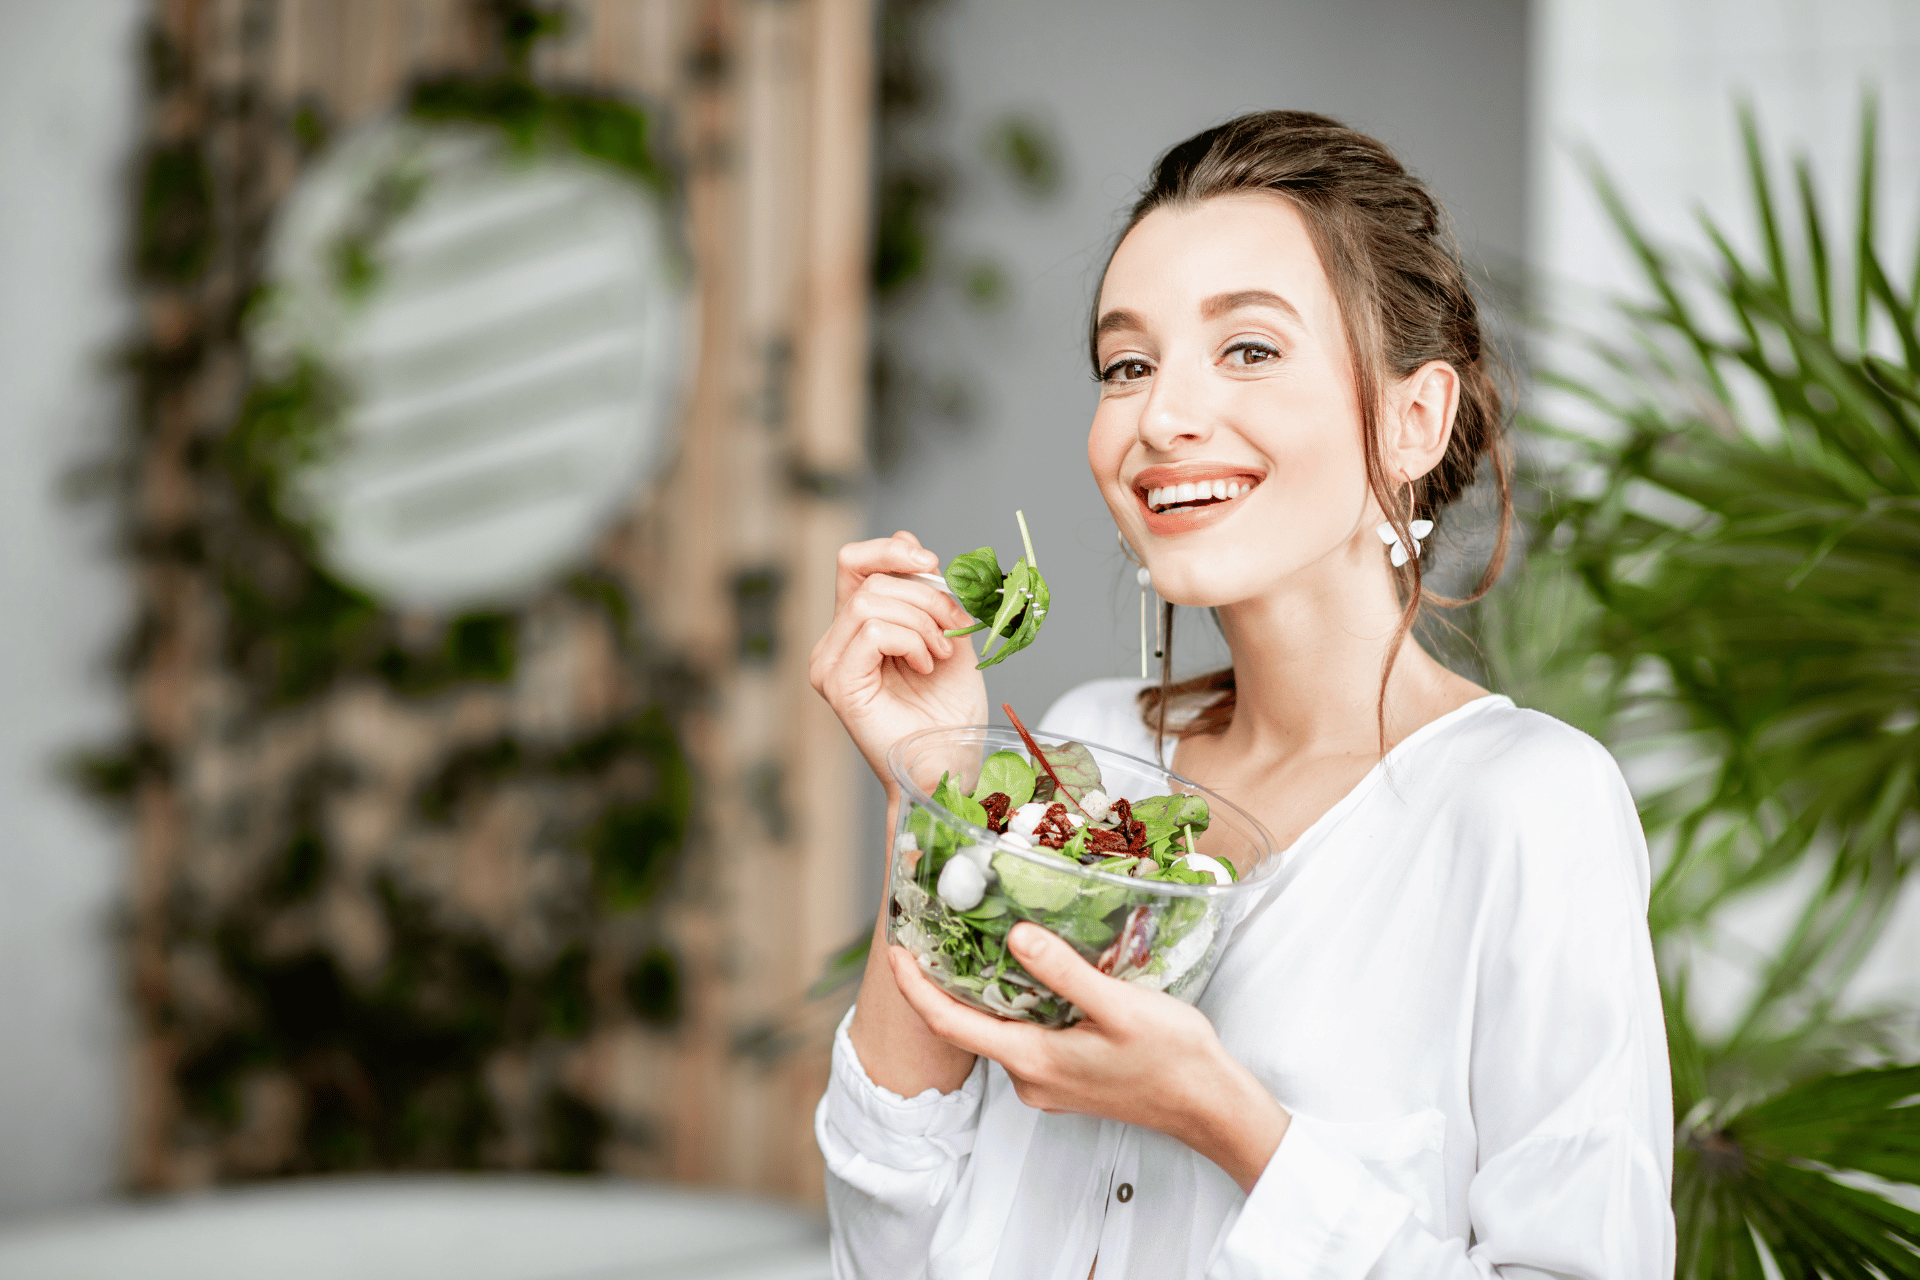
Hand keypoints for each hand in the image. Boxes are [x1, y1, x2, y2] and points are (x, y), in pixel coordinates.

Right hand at [810, 531, 987, 786]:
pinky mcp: (838, 684)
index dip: (891, 551)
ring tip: (940, 654)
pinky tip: (925, 666)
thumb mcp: (949, 634)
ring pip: (870, 602)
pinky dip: (911, 640)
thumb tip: (906, 540)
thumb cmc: (949, 714)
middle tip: (954, 630)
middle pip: (870, 580)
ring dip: (922, 622)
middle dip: (925, 596)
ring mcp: (830, 664)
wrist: (950, 765)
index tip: (931, 563)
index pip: (854, 563)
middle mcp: (834, 644)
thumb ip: (929, 592)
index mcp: (856, 629)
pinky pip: (872, 631)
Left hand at [888, 922, 1290, 1191]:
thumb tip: (1015, 938)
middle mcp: (1029, 1078)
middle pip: (967, 1027)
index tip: (895, 950)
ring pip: (998, 1030)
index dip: (915, 988)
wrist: (1209, 1106)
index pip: (949, 1025)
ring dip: (982, 990)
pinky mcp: (1067, 1077)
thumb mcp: (1118, 1006)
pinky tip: (1029, 972)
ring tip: (975, 940)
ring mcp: (1047, 1081)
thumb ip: (1063, 973)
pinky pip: (1025, 1036)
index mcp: (1032, 1061)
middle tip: (932, 930)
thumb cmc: (1171, 1058)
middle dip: (943, 982)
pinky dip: (1015, 1003)